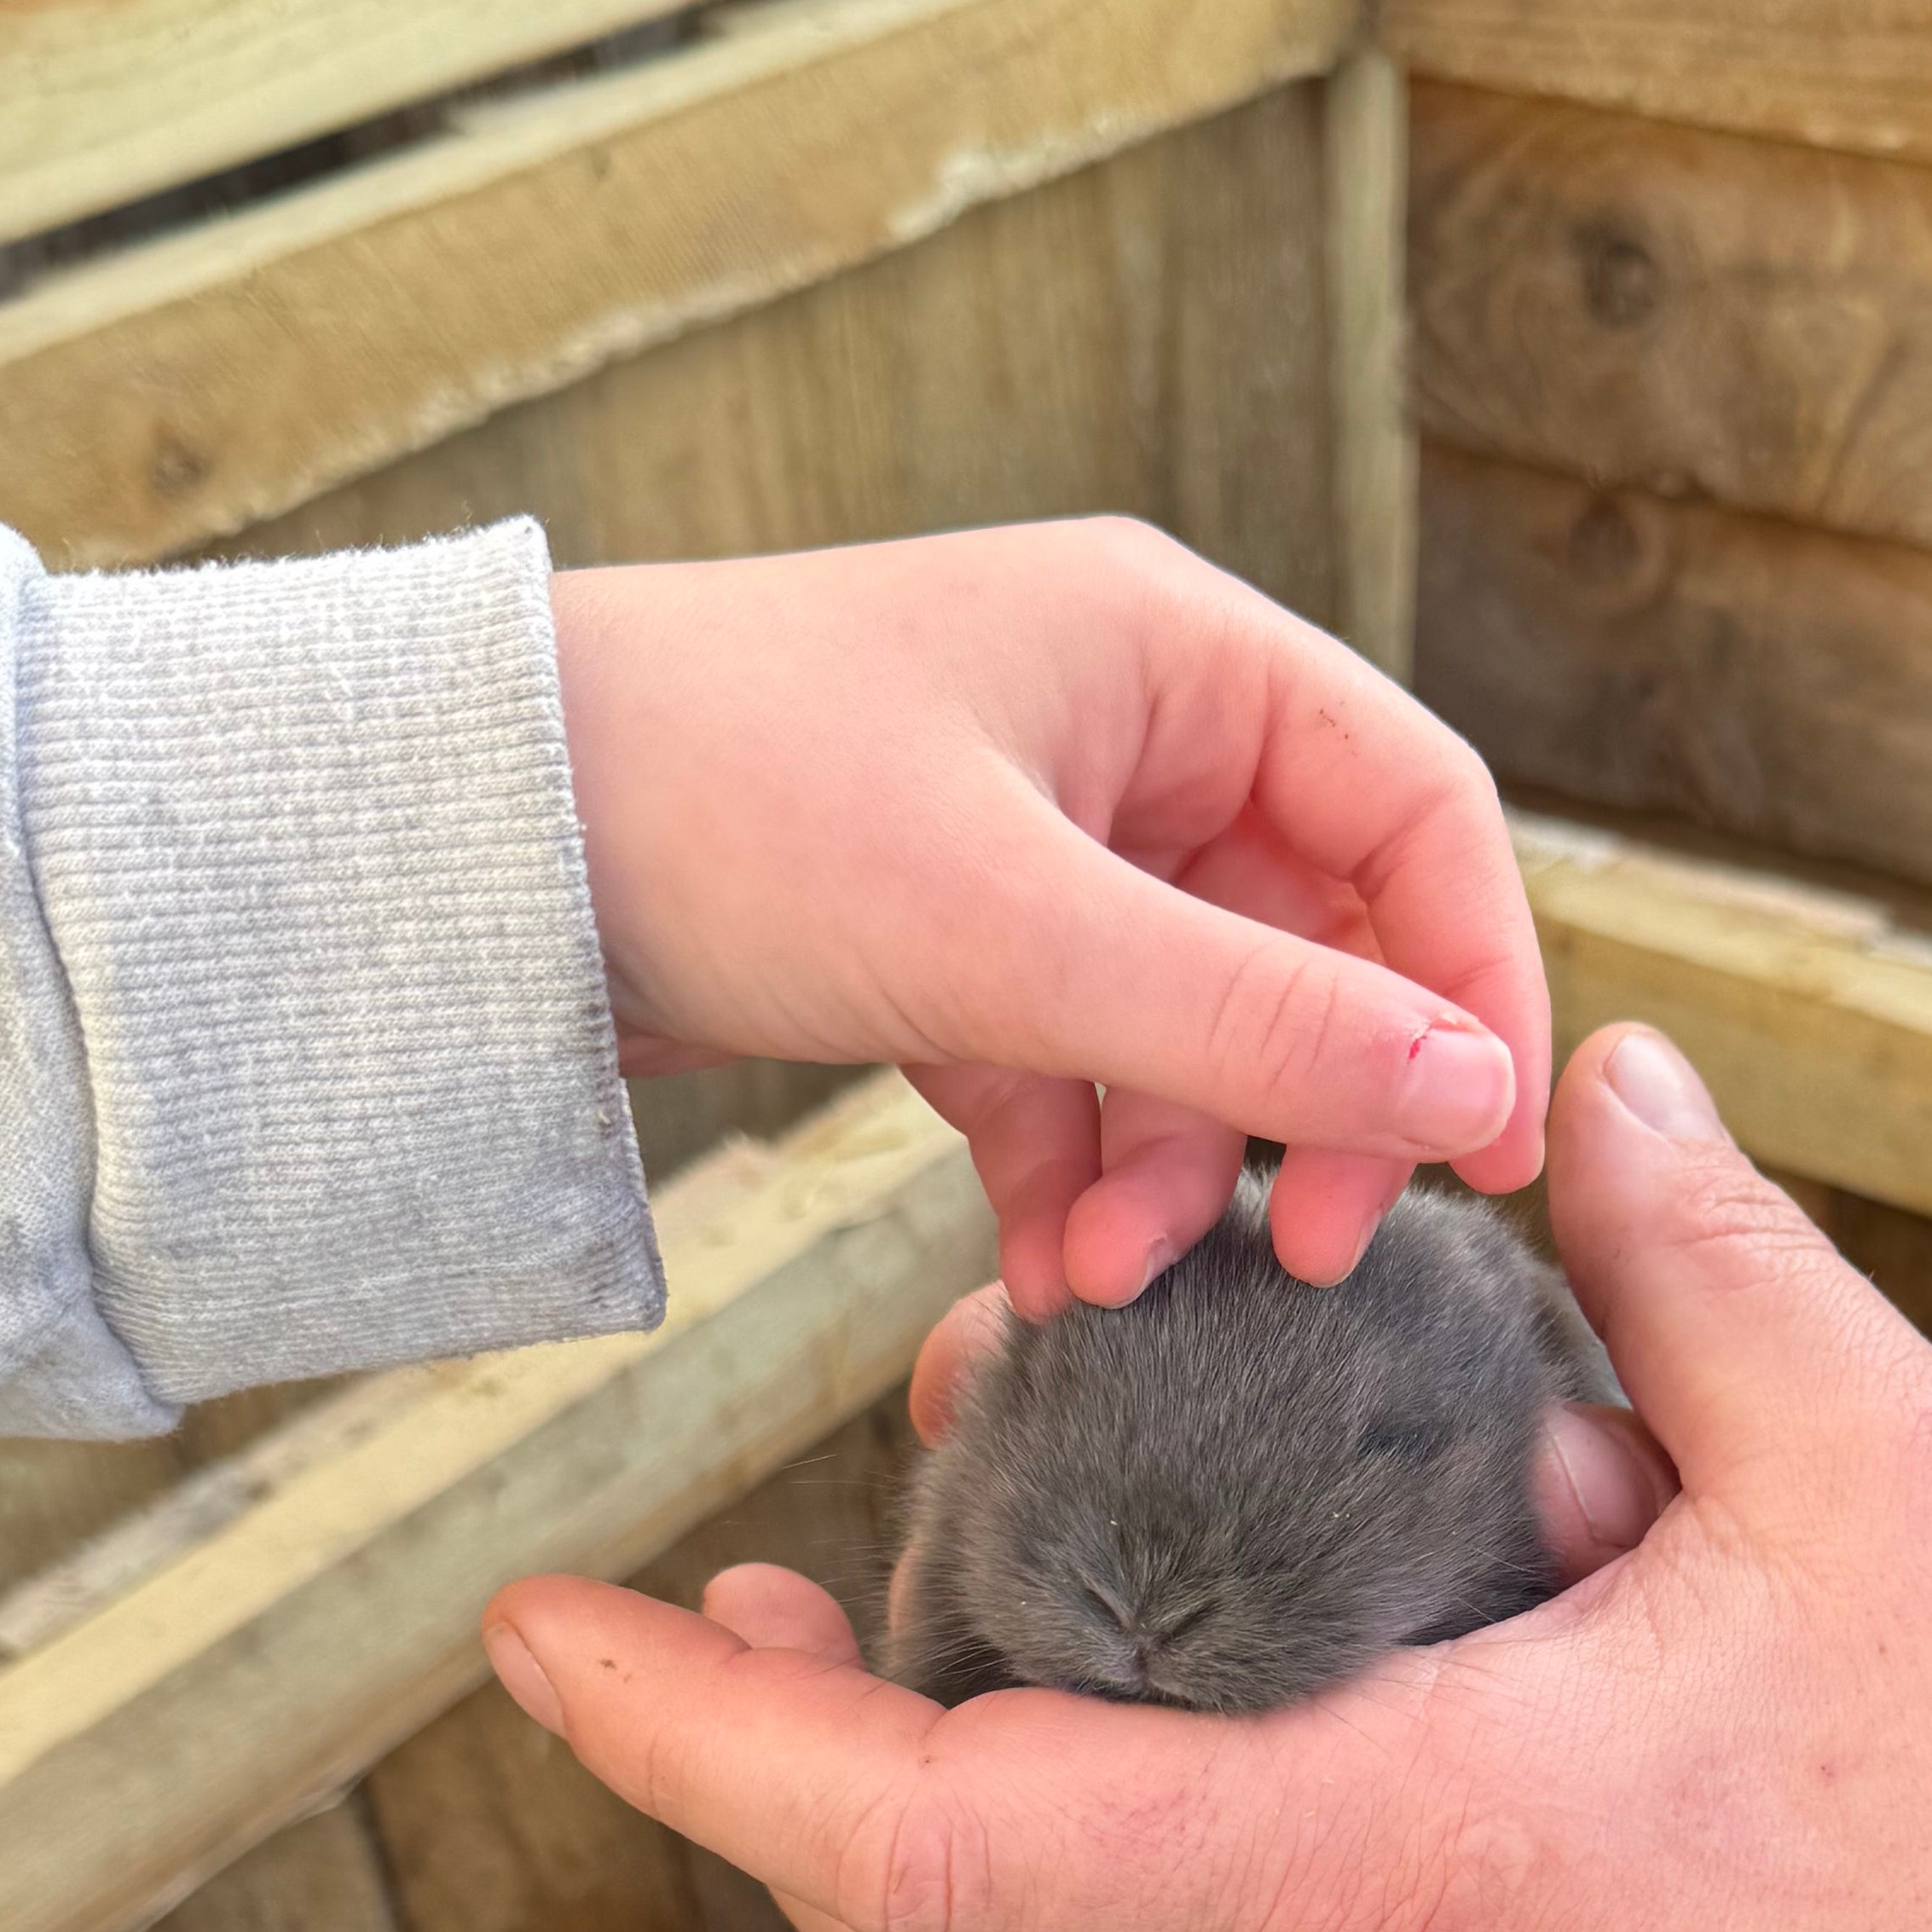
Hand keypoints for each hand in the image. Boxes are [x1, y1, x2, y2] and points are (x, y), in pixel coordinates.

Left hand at [483, 1027, 1931, 1931]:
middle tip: (738, 1594)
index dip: (694, 1731)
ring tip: (979, 1616)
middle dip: (776, 1777)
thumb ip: (1702, 1260)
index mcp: (1397, 1875)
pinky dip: (1114, 1904)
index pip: (917, 1840)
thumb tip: (1589, 1081)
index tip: (539, 1620)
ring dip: (948, 1836)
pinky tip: (1226, 1745)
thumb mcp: (1896, 1486)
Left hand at [547, 524, 1547, 1312]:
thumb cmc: (714, 797)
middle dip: (1308, 1114)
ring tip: (1109, 1279)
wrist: (452, 846)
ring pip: (1193, 1035)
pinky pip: (1075, 1078)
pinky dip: (1075, 1178)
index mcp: (1175, 652)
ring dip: (1177, 1171)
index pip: (1417, 816)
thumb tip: (1474, 1097)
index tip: (1479, 1157)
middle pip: (1318, 945)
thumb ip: (1255, 1024)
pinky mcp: (950, 946)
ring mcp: (1037, 845)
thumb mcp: (1013, 928)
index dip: (1472, 986)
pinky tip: (1044, 1276)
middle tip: (1302, 1258)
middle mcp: (1127, 732)